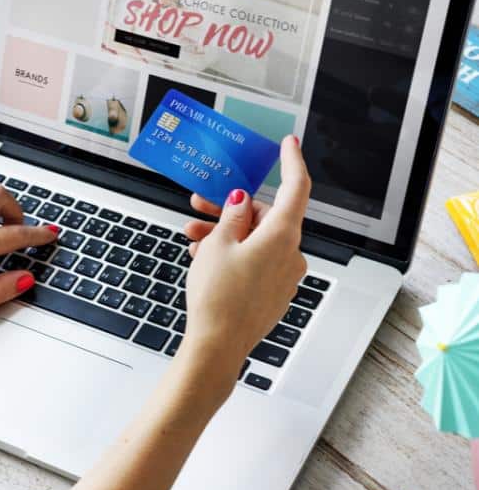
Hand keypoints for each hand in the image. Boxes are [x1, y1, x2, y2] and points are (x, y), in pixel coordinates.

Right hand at [178, 136, 310, 383]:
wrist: (217, 345)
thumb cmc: (219, 297)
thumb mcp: (218, 245)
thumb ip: (233, 216)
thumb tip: (242, 202)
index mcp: (282, 236)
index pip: (295, 188)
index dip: (292, 162)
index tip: (289, 144)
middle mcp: (290, 254)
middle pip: (265, 217)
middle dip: (231, 209)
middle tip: (200, 203)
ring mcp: (283, 276)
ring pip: (256, 241)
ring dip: (225, 234)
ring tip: (192, 237)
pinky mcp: (272, 293)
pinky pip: (255, 262)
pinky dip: (233, 254)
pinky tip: (204, 259)